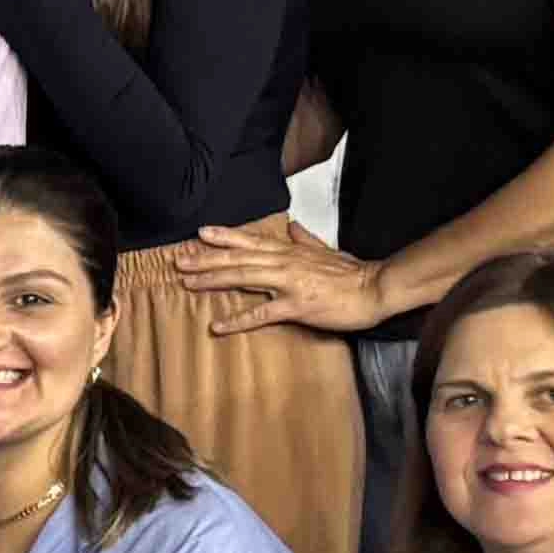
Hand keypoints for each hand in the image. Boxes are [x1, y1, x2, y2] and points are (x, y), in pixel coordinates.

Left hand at [164, 216, 383, 338]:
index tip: (200, 234)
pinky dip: (238, 320)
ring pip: (243, 278)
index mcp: (290, 251)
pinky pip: (262, 314)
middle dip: (206, 258)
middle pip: (238, 258)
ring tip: (187, 283)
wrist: (375, 288)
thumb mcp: (326, 249)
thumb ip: (305, 239)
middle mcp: (285, 263)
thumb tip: (292, 226)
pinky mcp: (297, 306)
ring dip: (213, 280)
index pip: (251, 241)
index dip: (224, 237)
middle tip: (179, 260)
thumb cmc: (352, 272)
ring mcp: (289, 284)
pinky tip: (217, 326)